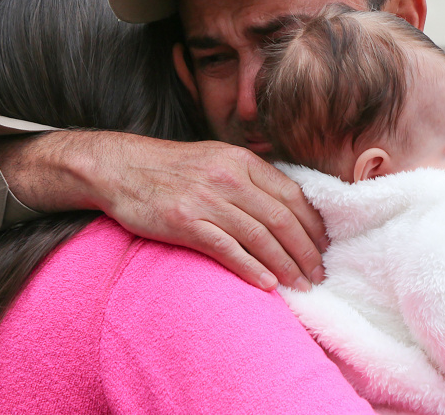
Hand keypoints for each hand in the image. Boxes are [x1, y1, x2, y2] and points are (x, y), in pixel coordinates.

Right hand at [0, 131, 326, 291]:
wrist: (119, 167)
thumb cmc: (170, 168)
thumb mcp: (215, 158)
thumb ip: (249, 178)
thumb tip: (286, 206)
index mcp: (240, 161)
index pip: (292, 194)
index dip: (313, 224)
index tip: (325, 247)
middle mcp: (228, 177)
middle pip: (281, 218)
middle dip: (306, 251)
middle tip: (320, 275)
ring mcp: (206, 199)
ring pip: (260, 236)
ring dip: (286, 265)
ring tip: (302, 286)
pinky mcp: (184, 222)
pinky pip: (227, 249)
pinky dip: (251, 268)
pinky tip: (267, 285)